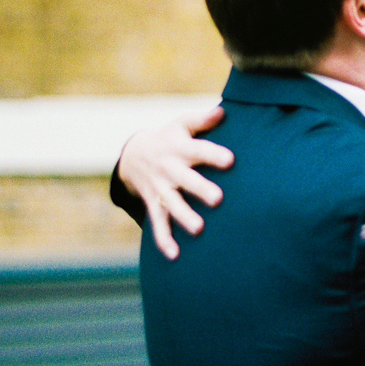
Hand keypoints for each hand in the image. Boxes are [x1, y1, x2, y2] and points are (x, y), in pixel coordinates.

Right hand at [118, 106, 233, 260]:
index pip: (197, 150)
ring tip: (199, 229)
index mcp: (178, 148)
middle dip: (199, 189)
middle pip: (184, 179)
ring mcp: (159, 188)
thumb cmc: (170, 138)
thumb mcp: (180, 124)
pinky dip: (164, 240)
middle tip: (218, 199)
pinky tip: (175, 255)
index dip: (213, 154)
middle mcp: (168, 169)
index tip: (231, 160)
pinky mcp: (153, 204)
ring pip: (171, 204)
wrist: (133, 154)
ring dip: (184, 216)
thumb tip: (223, 110)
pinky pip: (158, 223)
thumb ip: (201, 120)